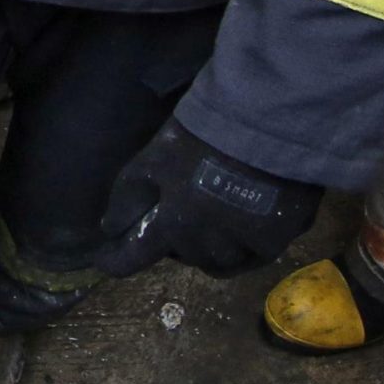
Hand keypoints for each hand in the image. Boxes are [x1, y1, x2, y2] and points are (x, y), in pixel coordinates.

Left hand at [90, 116, 319, 278]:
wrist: (268, 120)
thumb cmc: (204, 132)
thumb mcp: (157, 155)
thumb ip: (132, 193)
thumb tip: (110, 227)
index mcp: (172, 221)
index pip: (135, 256)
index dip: (118, 261)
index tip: (105, 262)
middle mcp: (206, 242)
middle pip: (184, 255)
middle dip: (178, 239)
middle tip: (185, 211)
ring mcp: (244, 243)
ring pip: (220, 260)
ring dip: (212, 246)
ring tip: (218, 214)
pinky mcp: (278, 239)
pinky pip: (255, 255)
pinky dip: (247, 244)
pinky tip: (249, 221)